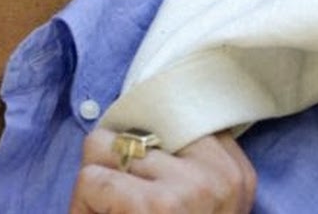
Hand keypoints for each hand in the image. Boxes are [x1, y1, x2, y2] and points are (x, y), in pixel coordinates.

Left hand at [68, 127, 255, 212]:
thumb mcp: (193, 202)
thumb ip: (177, 161)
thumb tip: (132, 117)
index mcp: (235, 171)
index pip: (172, 112)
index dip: (140, 144)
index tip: (137, 177)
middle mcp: (221, 174)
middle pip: (135, 125)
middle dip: (113, 162)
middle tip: (118, 206)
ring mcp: (192, 188)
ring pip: (105, 146)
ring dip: (94, 184)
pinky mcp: (155, 207)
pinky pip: (92, 178)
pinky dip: (82, 207)